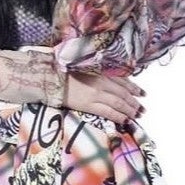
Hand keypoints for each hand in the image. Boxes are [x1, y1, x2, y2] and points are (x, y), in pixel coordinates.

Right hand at [0, 45, 144, 122]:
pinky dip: (118, 116)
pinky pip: (108, 111)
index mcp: (95, 70)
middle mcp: (98, 80)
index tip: (141, 92)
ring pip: (118, 102)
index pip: (119, 79)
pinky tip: (125, 121)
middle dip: (133, 101)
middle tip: (142, 108)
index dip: (132, 86)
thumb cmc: (53, 68)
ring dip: (129, 109)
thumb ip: (82, 66)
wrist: (43, 77)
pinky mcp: (88, 104)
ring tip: (137, 115)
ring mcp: (94, 92)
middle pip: (122, 92)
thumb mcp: (71, 63)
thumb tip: (85, 65)